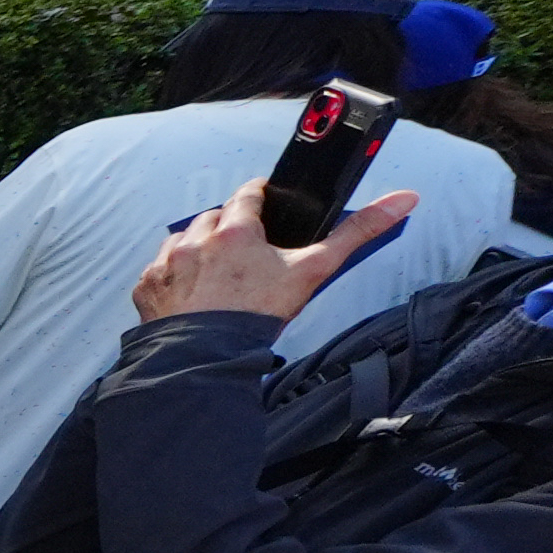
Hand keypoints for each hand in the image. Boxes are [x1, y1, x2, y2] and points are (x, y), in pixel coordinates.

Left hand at [133, 179, 416, 324]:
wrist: (209, 357)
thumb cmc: (261, 314)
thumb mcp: (314, 271)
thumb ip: (357, 233)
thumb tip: (405, 199)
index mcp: (235, 230)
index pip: (248, 194)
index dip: (260, 196)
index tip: (266, 201)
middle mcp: (195, 239)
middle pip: (214, 217)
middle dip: (230, 227)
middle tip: (246, 250)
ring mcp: (166, 263)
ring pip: (183, 240)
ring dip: (198, 248)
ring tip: (219, 272)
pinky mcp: (147, 287)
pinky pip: (160, 270)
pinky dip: (174, 276)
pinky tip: (192, 293)